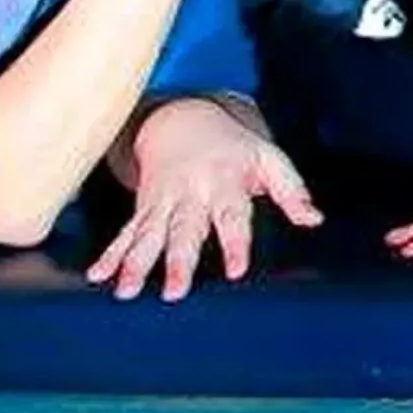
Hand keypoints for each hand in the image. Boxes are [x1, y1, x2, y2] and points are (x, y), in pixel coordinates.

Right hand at [94, 96, 319, 302]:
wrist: (184, 119)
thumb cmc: (235, 147)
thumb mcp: (270, 159)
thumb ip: (292, 191)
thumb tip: (314, 220)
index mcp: (224, 184)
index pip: (233, 218)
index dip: (235, 244)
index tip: (237, 271)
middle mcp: (190, 195)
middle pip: (183, 232)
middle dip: (177, 262)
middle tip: (173, 292)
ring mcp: (162, 202)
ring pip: (147, 235)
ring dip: (134, 263)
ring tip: (126, 291)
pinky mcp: (144, 208)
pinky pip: (125, 233)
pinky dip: (110, 254)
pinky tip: (98, 276)